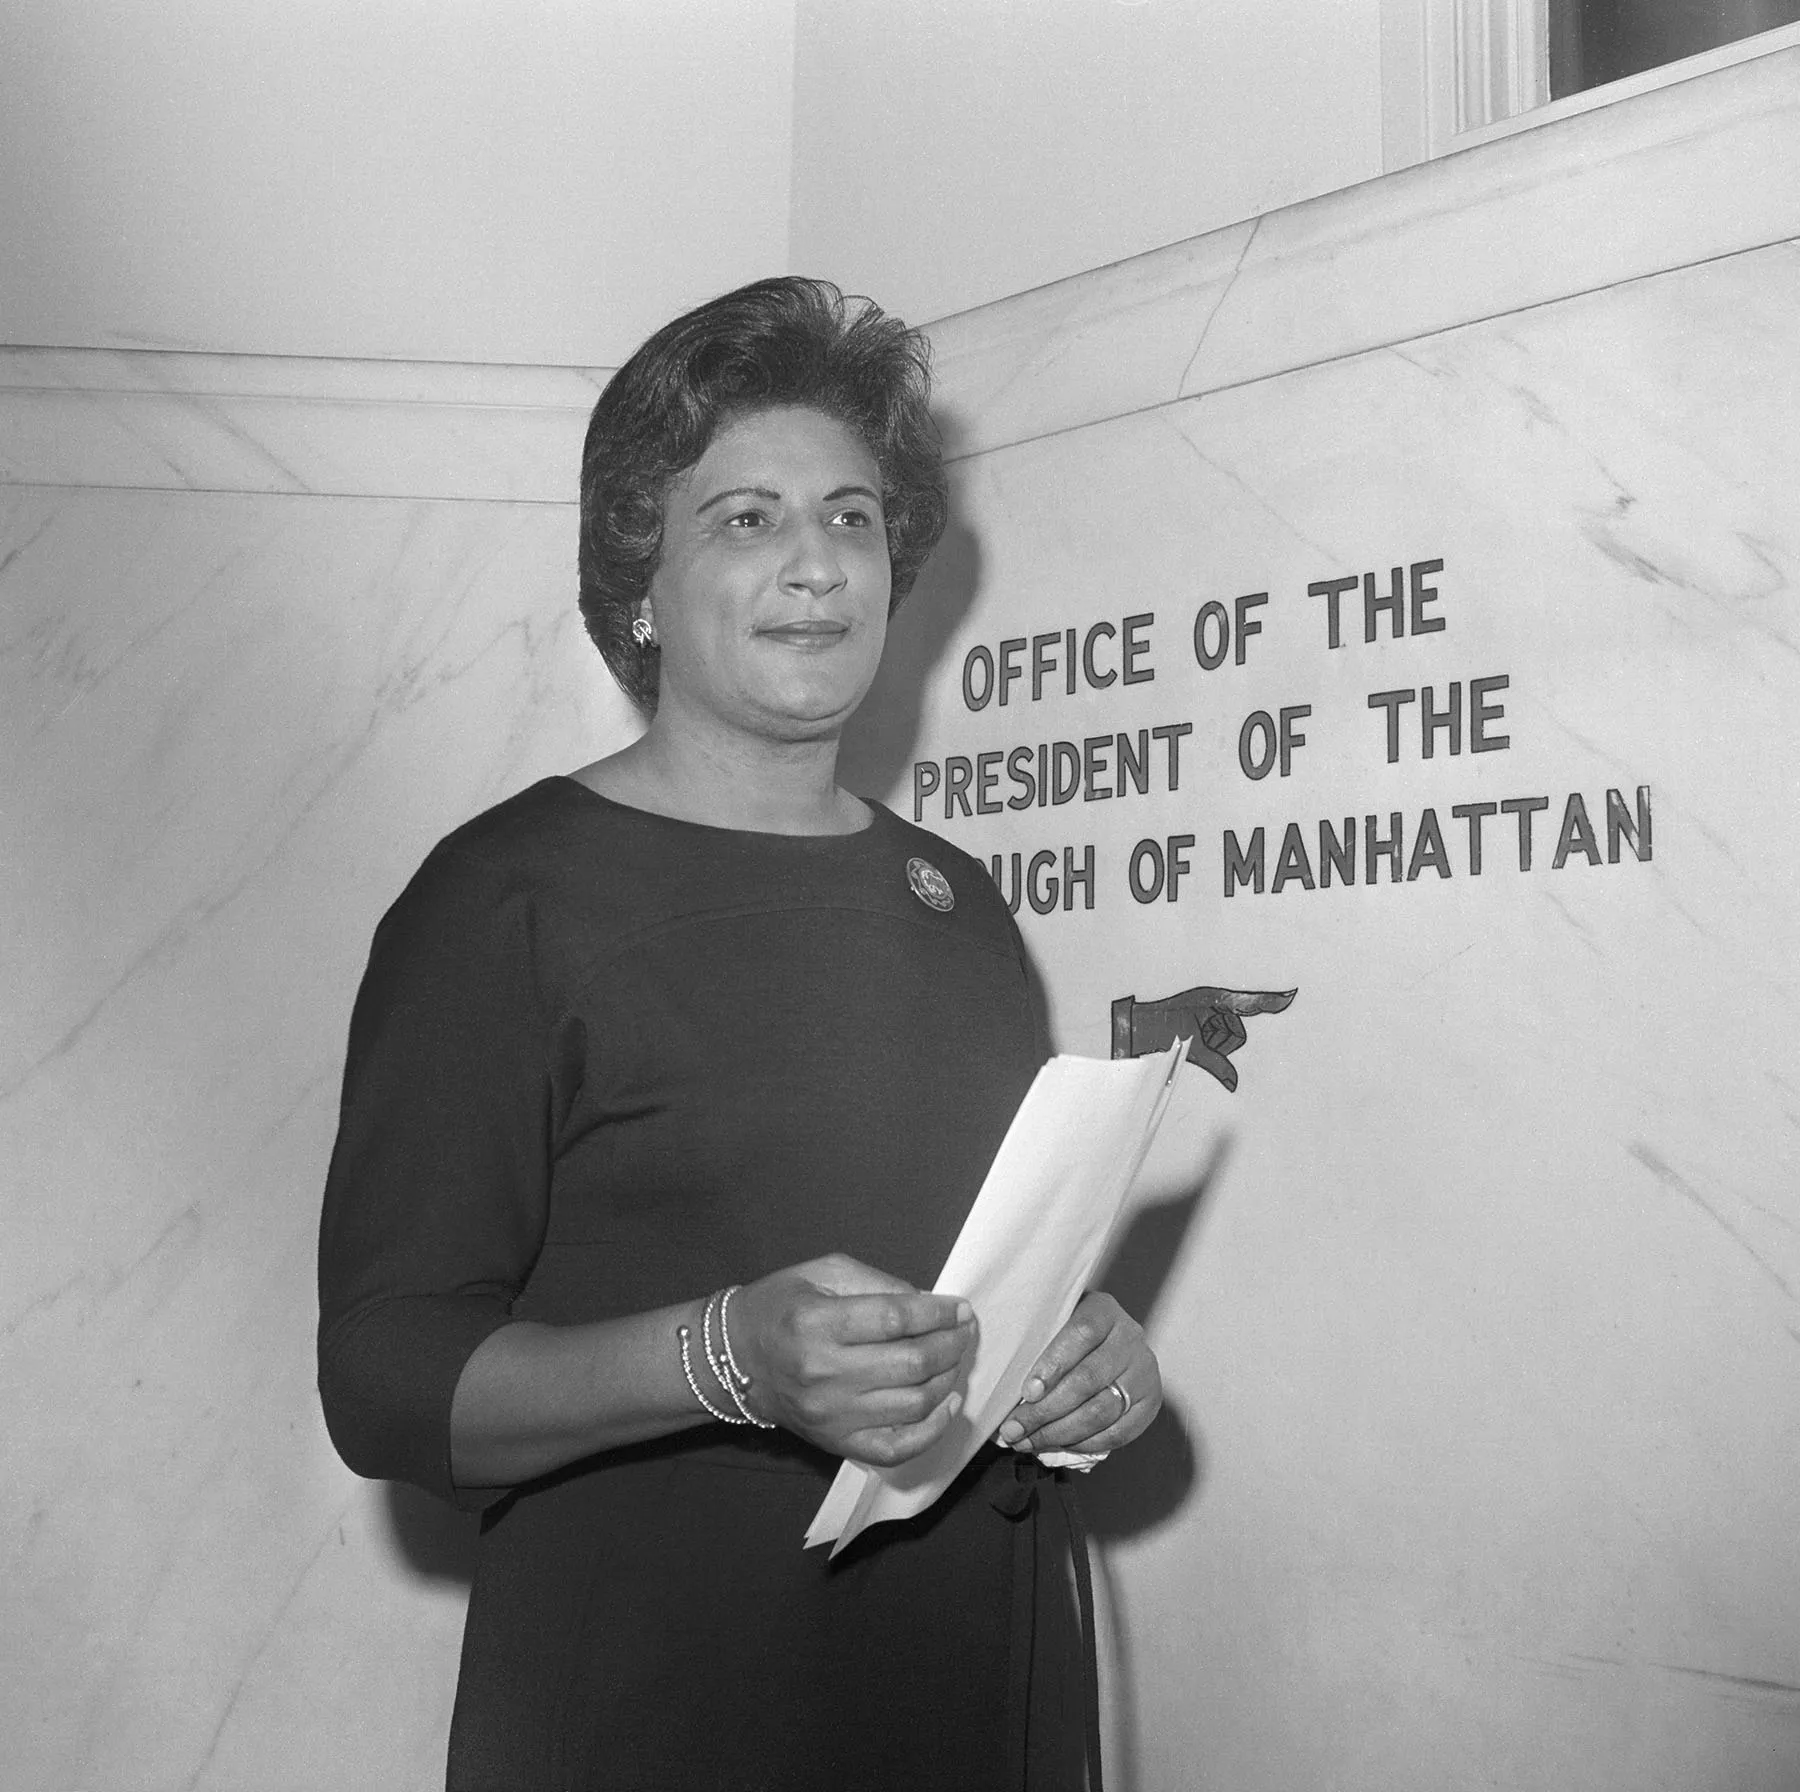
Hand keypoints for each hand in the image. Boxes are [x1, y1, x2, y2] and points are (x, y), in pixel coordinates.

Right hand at [729, 1254, 977, 1468]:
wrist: (735, 1359)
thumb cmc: (781, 1307)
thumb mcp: (822, 1273)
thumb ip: (877, 1283)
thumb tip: (928, 1303)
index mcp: (817, 1323)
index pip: (895, 1319)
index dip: (938, 1312)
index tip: (960, 1308)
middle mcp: (823, 1373)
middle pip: (911, 1363)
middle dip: (951, 1343)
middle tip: (964, 1330)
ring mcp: (831, 1415)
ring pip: (913, 1404)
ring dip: (948, 1379)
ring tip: (954, 1358)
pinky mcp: (836, 1443)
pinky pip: (897, 1448)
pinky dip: (933, 1430)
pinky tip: (946, 1404)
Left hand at [996, 1291, 1159, 1454]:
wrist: (1108, 1342)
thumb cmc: (1067, 1333)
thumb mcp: (1054, 1320)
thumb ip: (1034, 1339)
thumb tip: (1002, 1382)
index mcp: (1104, 1309)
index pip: (1081, 1334)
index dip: (1053, 1365)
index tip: (1027, 1391)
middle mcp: (1130, 1337)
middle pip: (1089, 1378)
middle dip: (1046, 1410)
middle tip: (1014, 1428)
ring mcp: (1144, 1370)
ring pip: (1102, 1410)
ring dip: (1060, 1431)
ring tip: (1028, 1440)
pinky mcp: (1151, 1402)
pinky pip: (1119, 1432)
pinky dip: (1085, 1443)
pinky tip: (1058, 1443)